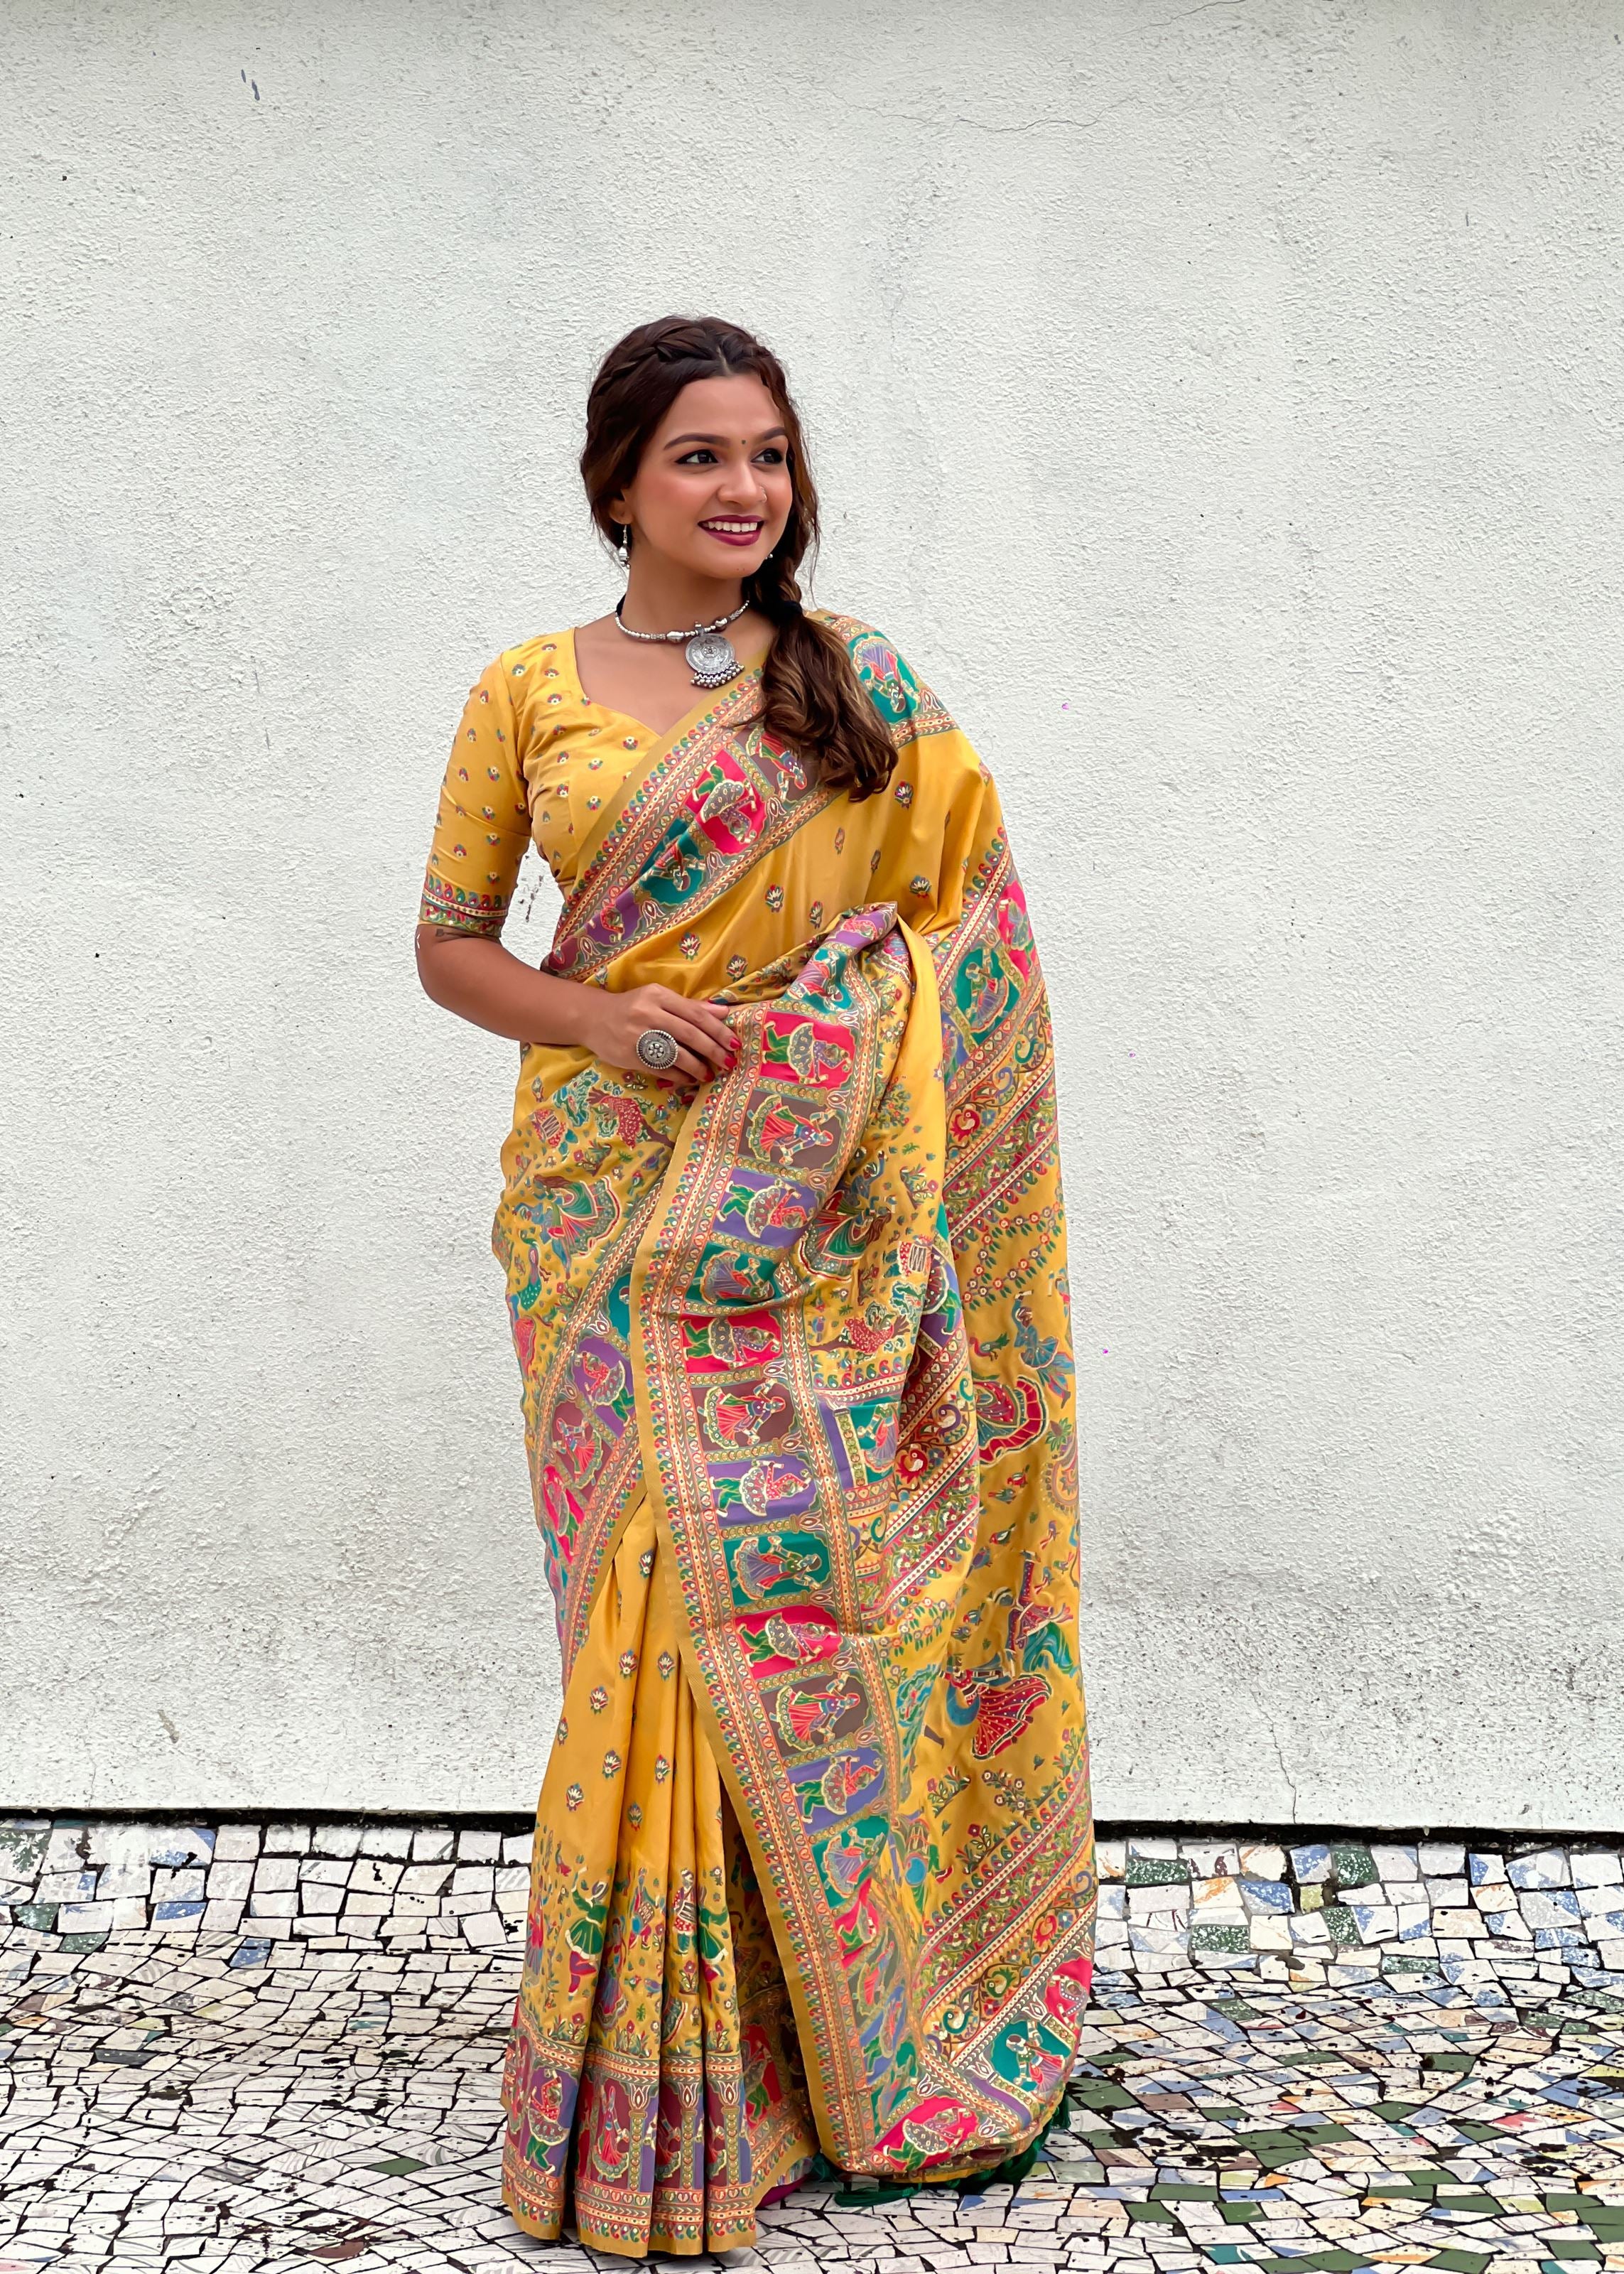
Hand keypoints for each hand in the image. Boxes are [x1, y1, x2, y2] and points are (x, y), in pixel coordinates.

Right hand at [577, 983, 739, 1084]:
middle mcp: (648, 1013)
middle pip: (689, 1033)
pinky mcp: (631, 1056)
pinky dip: (679, 1075)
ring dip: (697, 1067)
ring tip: (709, 1074)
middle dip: (713, 1050)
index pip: (695, 1014)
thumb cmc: (632, 1007)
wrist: (593, 1019)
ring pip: (676, 1053)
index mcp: (658, 995)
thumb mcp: (658, 999)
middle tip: (728, 1061)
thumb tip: (723, 1012)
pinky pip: (661, 1068)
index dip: (718, 1030)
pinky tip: (690, 1079)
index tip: (734, 1042)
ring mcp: (638, 1036)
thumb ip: (690, 1006)